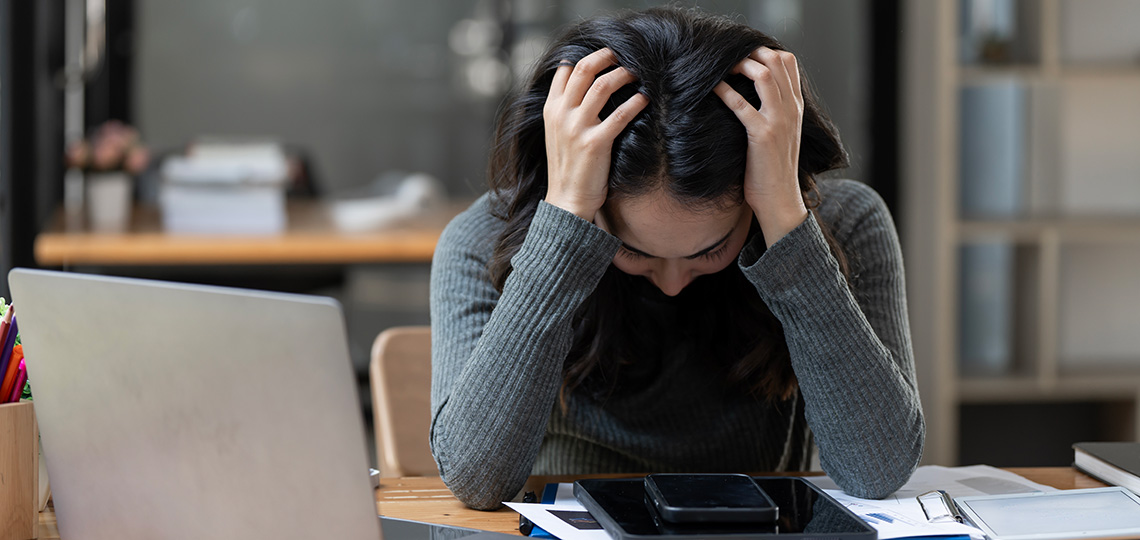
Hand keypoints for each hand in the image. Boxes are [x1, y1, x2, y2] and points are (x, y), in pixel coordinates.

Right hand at [543, 48, 648, 221]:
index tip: (607, 55)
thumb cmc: (569, 166)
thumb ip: (568, 109)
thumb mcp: (559, 133)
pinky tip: (645, 99)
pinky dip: (635, 102)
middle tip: (625, 55)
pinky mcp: (594, 143)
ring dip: (623, 75)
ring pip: (602, 86)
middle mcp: (561, 114)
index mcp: (551, 109)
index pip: (565, 68)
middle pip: (584, 69)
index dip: (588, 55)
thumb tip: (590, 87)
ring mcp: (576, 128)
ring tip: (638, 72)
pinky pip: (620, 115)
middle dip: (607, 57)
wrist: (566, 200)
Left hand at [713, 47, 807, 246]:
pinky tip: (712, 88)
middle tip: (728, 54)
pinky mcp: (763, 136)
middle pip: (777, 61)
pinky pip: (742, 106)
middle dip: (751, 51)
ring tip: (721, 66)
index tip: (743, 53)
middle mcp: (791, 109)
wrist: (780, 200)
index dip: (765, 50)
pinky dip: (725, 92)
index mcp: (796, 107)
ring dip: (740, 65)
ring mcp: (779, 121)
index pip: (789, 62)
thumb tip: (749, 94)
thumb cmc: (772, 170)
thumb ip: (772, 112)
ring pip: (763, 75)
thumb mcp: (780, 135)